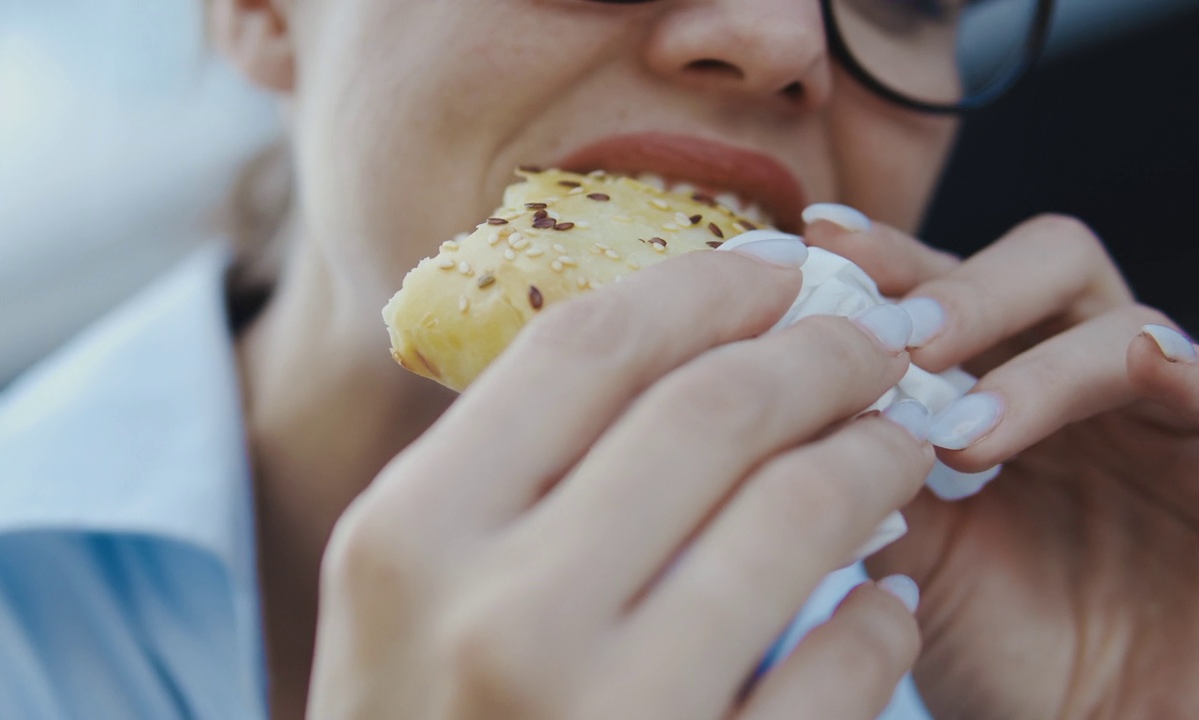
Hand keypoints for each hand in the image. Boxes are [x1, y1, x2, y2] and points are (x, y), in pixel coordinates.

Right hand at [306, 245, 931, 719]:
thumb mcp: (408, 595)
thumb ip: (502, 471)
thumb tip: (658, 347)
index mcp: (410, 536)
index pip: (582, 349)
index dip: (696, 288)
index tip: (772, 265)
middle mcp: (499, 616)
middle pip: (706, 410)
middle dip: (815, 351)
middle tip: (868, 336)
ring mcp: (604, 716)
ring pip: (795, 518)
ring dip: (873, 457)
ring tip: (899, 440)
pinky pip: (838, 673)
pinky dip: (878, 622)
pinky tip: (880, 604)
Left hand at [806, 211, 1198, 718]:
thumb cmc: (1012, 655)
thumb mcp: (918, 556)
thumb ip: (865, 467)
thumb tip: (788, 388)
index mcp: (999, 389)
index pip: (948, 291)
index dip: (888, 260)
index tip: (815, 244)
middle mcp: (1079, 387)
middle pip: (1038, 268)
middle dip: (962, 285)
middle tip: (896, 333)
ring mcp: (1159, 418)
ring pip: (1116, 319)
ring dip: (1034, 359)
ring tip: (960, 431)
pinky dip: (1161, 368)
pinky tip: (1125, 371)